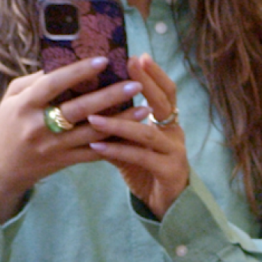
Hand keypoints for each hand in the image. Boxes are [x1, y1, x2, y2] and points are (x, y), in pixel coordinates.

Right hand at [0, 56, 142, 221]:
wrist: (2, 170)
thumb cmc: (9, 125)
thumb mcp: (12, 98)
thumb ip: (36, 80)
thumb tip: (66, 61)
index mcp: (24, 105)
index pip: (53, 84)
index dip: (78, 71)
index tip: (104, 60)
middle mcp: (38, 126)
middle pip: (78, 109)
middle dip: (109, 95)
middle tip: (135, 84)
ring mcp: (53, 146)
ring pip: (92, 132)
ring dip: (121, 120)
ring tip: (144, 107)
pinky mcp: (64, 162)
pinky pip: (94, 152)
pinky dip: (115, 142)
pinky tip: (134, 132)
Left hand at [86, 53, 189, 218]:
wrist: (167, 205)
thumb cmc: (145, 170)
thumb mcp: (130, 143)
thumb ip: (116, 124)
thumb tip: (87, 101)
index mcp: (168, 122)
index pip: (166, 91)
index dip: (155, 74)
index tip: (138, 55)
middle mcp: (175, 132)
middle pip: (164, 102)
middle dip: (146, 82)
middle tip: (129, 65)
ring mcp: (174, 152)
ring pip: (147, 132)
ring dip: (119, 122)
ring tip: (93, 115)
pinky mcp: (168, 172)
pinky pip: (141, 157)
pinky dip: (117, 150)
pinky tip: (96, 147)